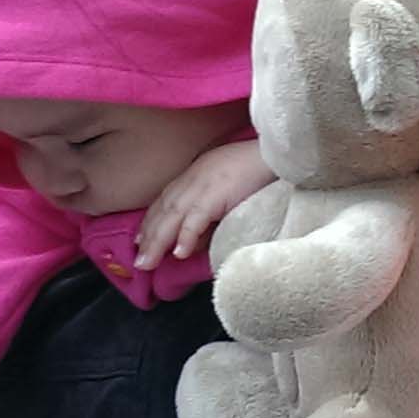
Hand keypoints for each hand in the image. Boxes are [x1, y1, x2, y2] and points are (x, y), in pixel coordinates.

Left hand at [136, 140, 274, 270]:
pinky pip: (196, 218)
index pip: (166, 201)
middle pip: (163, 210)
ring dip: (157, 241)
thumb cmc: (259, 171)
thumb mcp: (227, 191)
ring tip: (147, 263)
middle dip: (148, 237)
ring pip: (172, 216)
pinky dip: (186, 235)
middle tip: (138, 262)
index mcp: (195, 175)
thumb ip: (211, 212)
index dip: (151, 222)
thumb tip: (195, 240)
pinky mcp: (216, 193)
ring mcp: (203, 185)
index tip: (141, 240)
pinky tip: (179, 253)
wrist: (279, 153)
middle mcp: (193, 178)